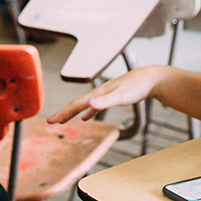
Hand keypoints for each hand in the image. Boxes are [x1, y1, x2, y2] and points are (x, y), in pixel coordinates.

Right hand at [48, 65, 163, 123]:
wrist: (150, 78)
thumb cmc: (138, 87)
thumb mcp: (121, 96)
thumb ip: (105, 101)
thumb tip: (89, 104)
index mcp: (98, 94)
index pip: (76, 105)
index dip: (62, 113)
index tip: (50, 121)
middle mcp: (99, 93)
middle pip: (77, 104)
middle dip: (63, 113)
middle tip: (51, 122)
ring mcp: (105, 95)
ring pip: (84, 105)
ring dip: (73, 113)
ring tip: (64, 120)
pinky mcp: (113, 97)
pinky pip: (95, 106)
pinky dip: (89, 112)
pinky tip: (87, 117)